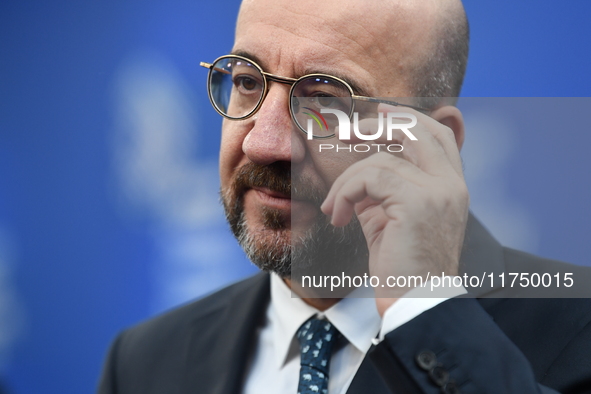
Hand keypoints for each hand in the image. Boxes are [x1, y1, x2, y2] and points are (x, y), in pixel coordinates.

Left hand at [320, 104, 468, 315]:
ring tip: (335, 208)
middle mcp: (451, 185)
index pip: (436, 135)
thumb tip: (356, 170)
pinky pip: (371, 177)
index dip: (406, 118)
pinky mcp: (418, 202)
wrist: (414, 303)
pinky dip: (346, 192)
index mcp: (451, 187)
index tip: (378, 114)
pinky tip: (339, 217)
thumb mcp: (390, 219)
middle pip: (417, 130)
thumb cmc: (401, 266)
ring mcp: (439, 191)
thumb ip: (381, 190)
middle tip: (345, 133)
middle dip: (377, 125)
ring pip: (382, 160)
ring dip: (347, 181)